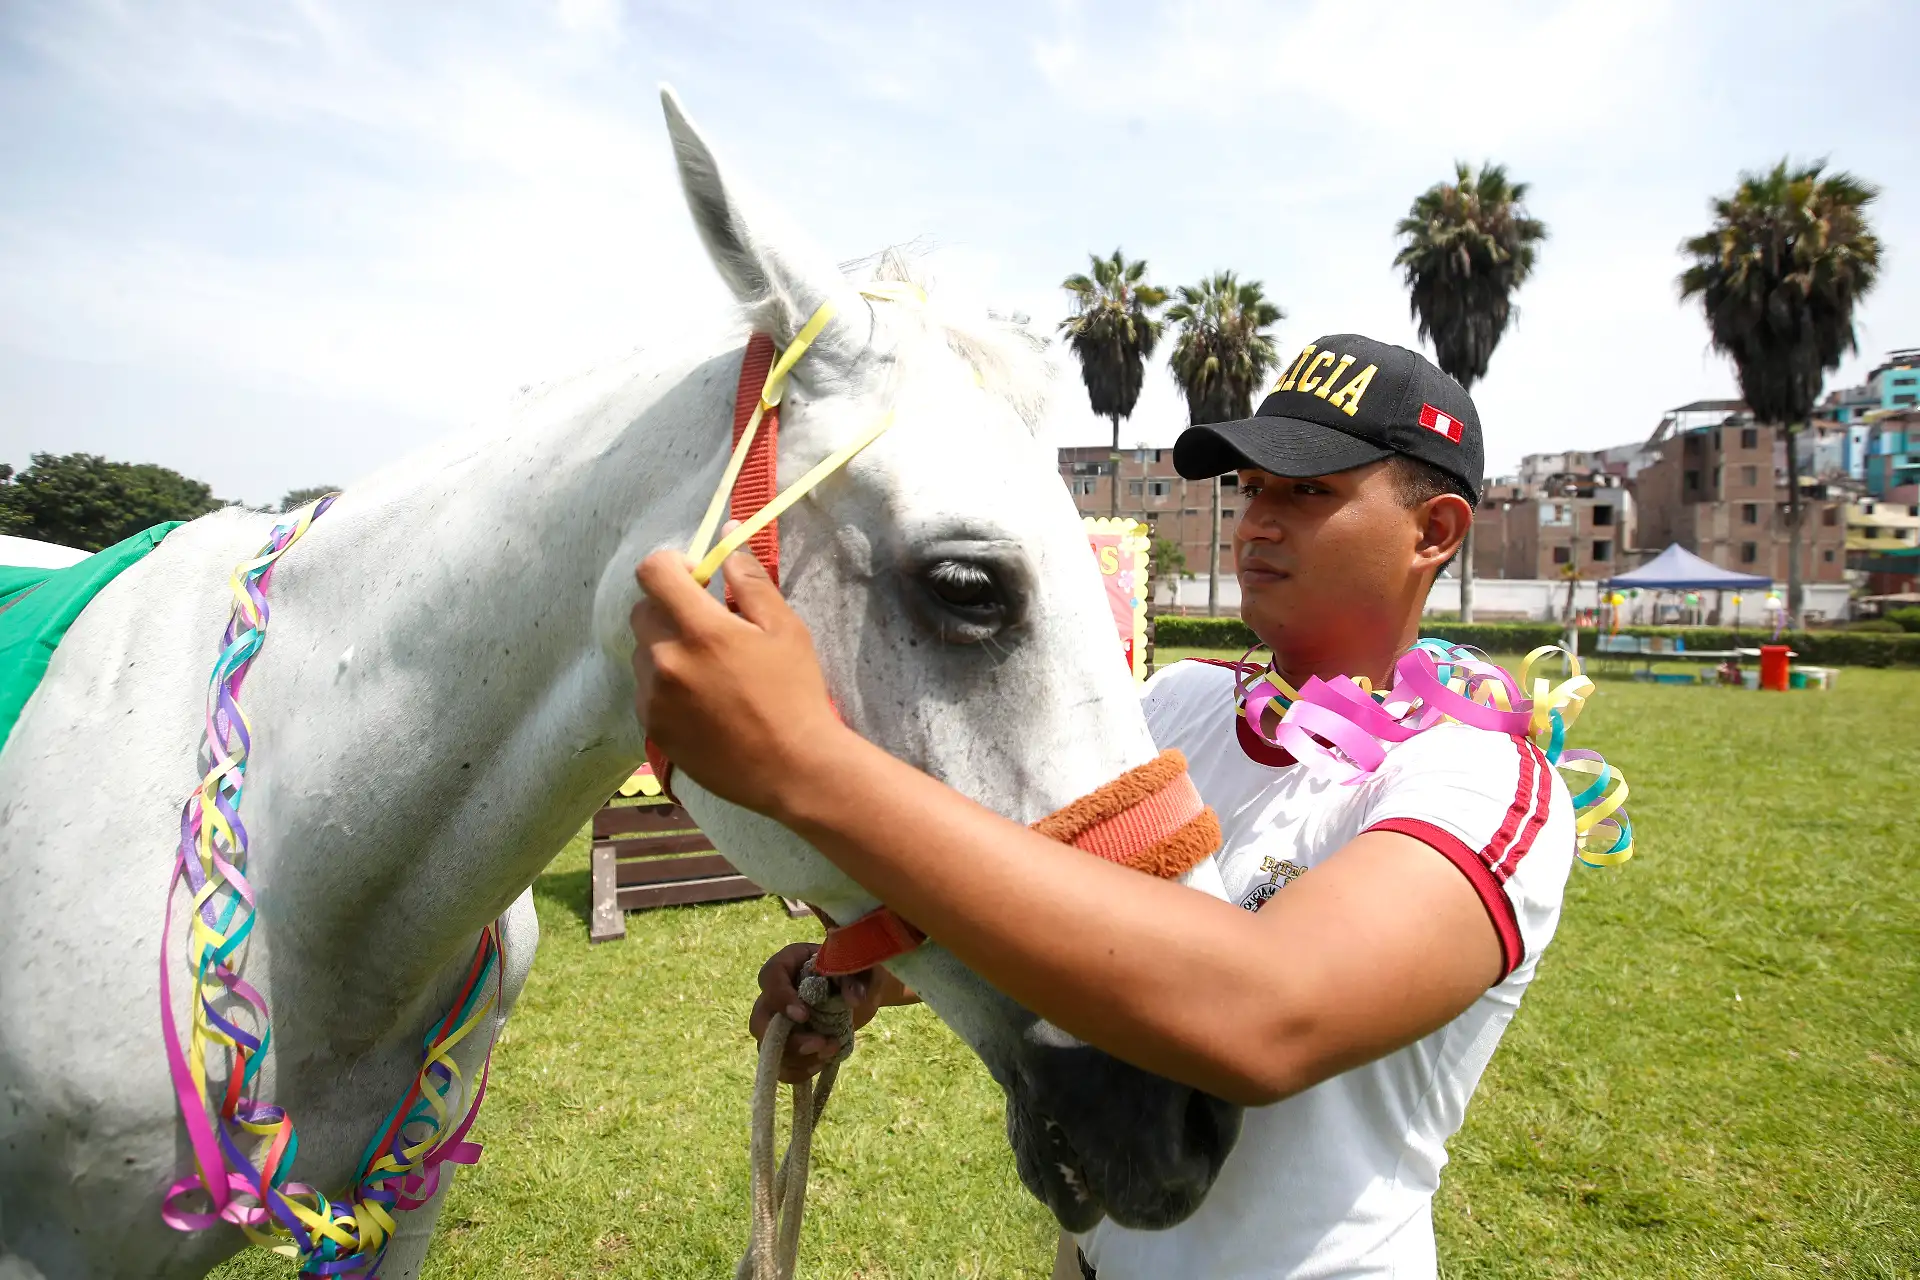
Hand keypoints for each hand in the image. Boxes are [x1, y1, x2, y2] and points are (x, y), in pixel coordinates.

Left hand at [630, 544, 846, 817]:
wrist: (792, 768)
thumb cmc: (795, 694)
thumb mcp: (784, 629)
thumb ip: (750, 580)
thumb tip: (727, 540)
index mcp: (699, 629)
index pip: (652, 572)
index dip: (671, 566)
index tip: (697, 580)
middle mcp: (665, 660)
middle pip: (643, 612)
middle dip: (670, 609)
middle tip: (709, 629)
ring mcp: (654, 697)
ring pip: (643, 653)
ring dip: (666, 650)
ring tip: (708, 672)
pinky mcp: (652, 728)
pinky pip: (646, 690)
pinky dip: (665, 686)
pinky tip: (701, 702)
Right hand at [748, 942, 888, 1082]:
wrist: (861, 991)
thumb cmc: (857, 971)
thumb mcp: (862, 968)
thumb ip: (858, 978)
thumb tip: (854, 999)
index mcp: (788, 964)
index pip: (770, 977)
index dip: (781, 999)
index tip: (804, 1016)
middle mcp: (775, 994)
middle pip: (760, 1021)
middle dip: (788, 1040)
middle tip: (819, 1043)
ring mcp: (777, 1023)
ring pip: (769, 1049)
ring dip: (799, 1058)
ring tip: (832, 1050)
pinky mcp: (787, 1046)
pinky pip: (780, 1067)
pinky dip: (799, 1071)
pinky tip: (822, 1063)